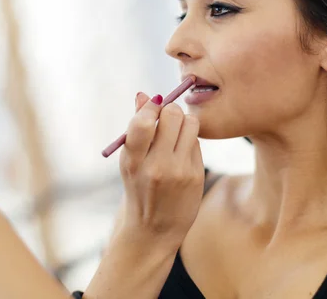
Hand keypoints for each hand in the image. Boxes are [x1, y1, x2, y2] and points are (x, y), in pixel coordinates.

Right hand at [118, 91, 203, 248]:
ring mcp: (179, 172)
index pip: (144, 122)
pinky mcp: (196, 176)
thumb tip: (143, 95)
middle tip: (166, 118)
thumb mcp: (130, 161)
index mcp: (133, 161)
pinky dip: (189, 141)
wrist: (153, 230)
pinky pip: (197, 142)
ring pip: (190, 124)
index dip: (151, 106)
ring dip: (183, 123)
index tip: (153, 105)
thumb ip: (137, 128)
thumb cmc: (138, 188)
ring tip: (175, 135)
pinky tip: (181, 154)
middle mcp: (156, 166)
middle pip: (172, 115)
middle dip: (170, 111)